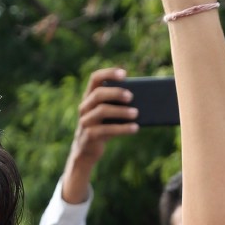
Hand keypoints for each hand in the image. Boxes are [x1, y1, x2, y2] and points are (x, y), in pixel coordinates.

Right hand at [61, 67, 139, 201]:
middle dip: (116, 93)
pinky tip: (135, 128)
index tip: (124, 74)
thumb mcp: (107, 115)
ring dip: (121, 111)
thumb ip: (116, 105)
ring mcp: (85, 122)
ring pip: (102, 111)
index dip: (109, 73)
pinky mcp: (89, 136)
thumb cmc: (102, 128)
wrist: (86, 152)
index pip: (95, 78)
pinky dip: (123, 129)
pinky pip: (107, 130)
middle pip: (98, 94)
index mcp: (88, 97)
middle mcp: (84, 107)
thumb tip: (141, 100)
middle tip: (131, 96)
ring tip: (136, 113)